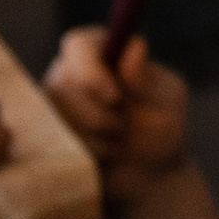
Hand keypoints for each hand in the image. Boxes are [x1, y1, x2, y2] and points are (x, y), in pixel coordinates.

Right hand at [43, 27, 189, 193]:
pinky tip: (106, 155)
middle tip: (124, 128)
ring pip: (58, 116)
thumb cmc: (162, 130)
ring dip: (95, 135)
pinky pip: (55, 142)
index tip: (115, 97)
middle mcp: (71, 71)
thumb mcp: (168, 101)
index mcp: (103, 51)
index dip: (91, 70)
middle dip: (98, 114)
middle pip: (63, 83)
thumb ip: (148, 79)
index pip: (78, 45)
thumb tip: (133, 48)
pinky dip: (87, 152)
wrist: (149, 174)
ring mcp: (55, 104)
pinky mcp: (50, 134)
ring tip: (121, 142)